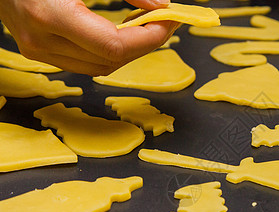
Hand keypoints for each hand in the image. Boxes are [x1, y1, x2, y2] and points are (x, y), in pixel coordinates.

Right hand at [0, 0, 178, 75]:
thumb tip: (159, 6)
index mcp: (49, 14)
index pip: (115, 46)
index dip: (149, 38)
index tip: (169, 22)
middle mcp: (41, 41)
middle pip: (111, 60)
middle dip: (145, 44)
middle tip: (165, 23)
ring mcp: (38, 51)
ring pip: (100, 67)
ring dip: (130, 51)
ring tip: (146, 27)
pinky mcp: (38, 53)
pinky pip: (86, 63)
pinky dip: (110, 52)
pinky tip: (122, 34)